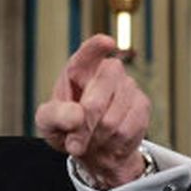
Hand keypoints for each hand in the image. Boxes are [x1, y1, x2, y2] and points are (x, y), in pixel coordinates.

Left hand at [34, 34, 150, 188]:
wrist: (92, 147)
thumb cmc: (66, 128)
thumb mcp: (47, 123)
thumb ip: (55, 116)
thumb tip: (77, 116)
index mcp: (79, 67)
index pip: (90, 50)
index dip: (97, 46)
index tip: (107, 43)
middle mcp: (107, 71)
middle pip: (100, 94)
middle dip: (85, 124)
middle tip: (74, 144)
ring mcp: (128, 86)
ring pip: (112, 119)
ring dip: (97, 138)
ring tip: (90, 141)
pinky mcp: (142, 105)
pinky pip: (127, 130)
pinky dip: (112, 144)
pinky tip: (106, 142)